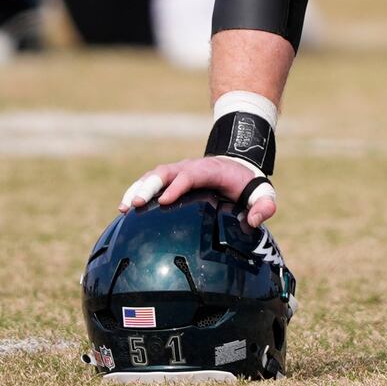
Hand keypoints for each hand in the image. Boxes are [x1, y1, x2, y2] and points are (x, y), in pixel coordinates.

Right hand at [119, 155, 276, 227]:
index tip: (163, 201)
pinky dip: (136, 192)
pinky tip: (122, 210)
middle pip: (166, 172)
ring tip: (122, 208)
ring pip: (153, 176)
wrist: (236, 164)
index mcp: (211, 170)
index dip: (177, 186)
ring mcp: (177, 172)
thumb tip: (252, 221)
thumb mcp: (262, 192)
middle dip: (149, 186)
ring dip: (137, 189)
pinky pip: (150, 183)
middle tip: (134, 204)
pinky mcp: (170, 180)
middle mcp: (190, 168)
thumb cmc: (247, 183)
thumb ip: (264, 205)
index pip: (191, 175)